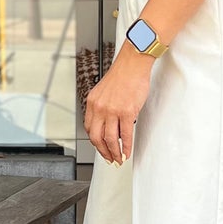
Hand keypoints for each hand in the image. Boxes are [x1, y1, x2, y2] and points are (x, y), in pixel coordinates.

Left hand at [83, 45, 153, 164]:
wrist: (132, 64)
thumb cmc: (122, 75)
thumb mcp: (104, 92)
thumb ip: (103, 108)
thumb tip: (109, 125)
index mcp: (92, 103)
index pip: (89, 128)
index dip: (95, 142)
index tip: (100, 147)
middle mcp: (100, 108)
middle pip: (96, 138)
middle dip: (103, 152)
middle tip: (109, 159)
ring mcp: (112, 111)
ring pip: (110, 139)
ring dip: (114, 153)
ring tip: (119, 159)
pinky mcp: (127, 112)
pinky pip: (124, 135)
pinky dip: (125, 147)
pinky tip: (126, 152)